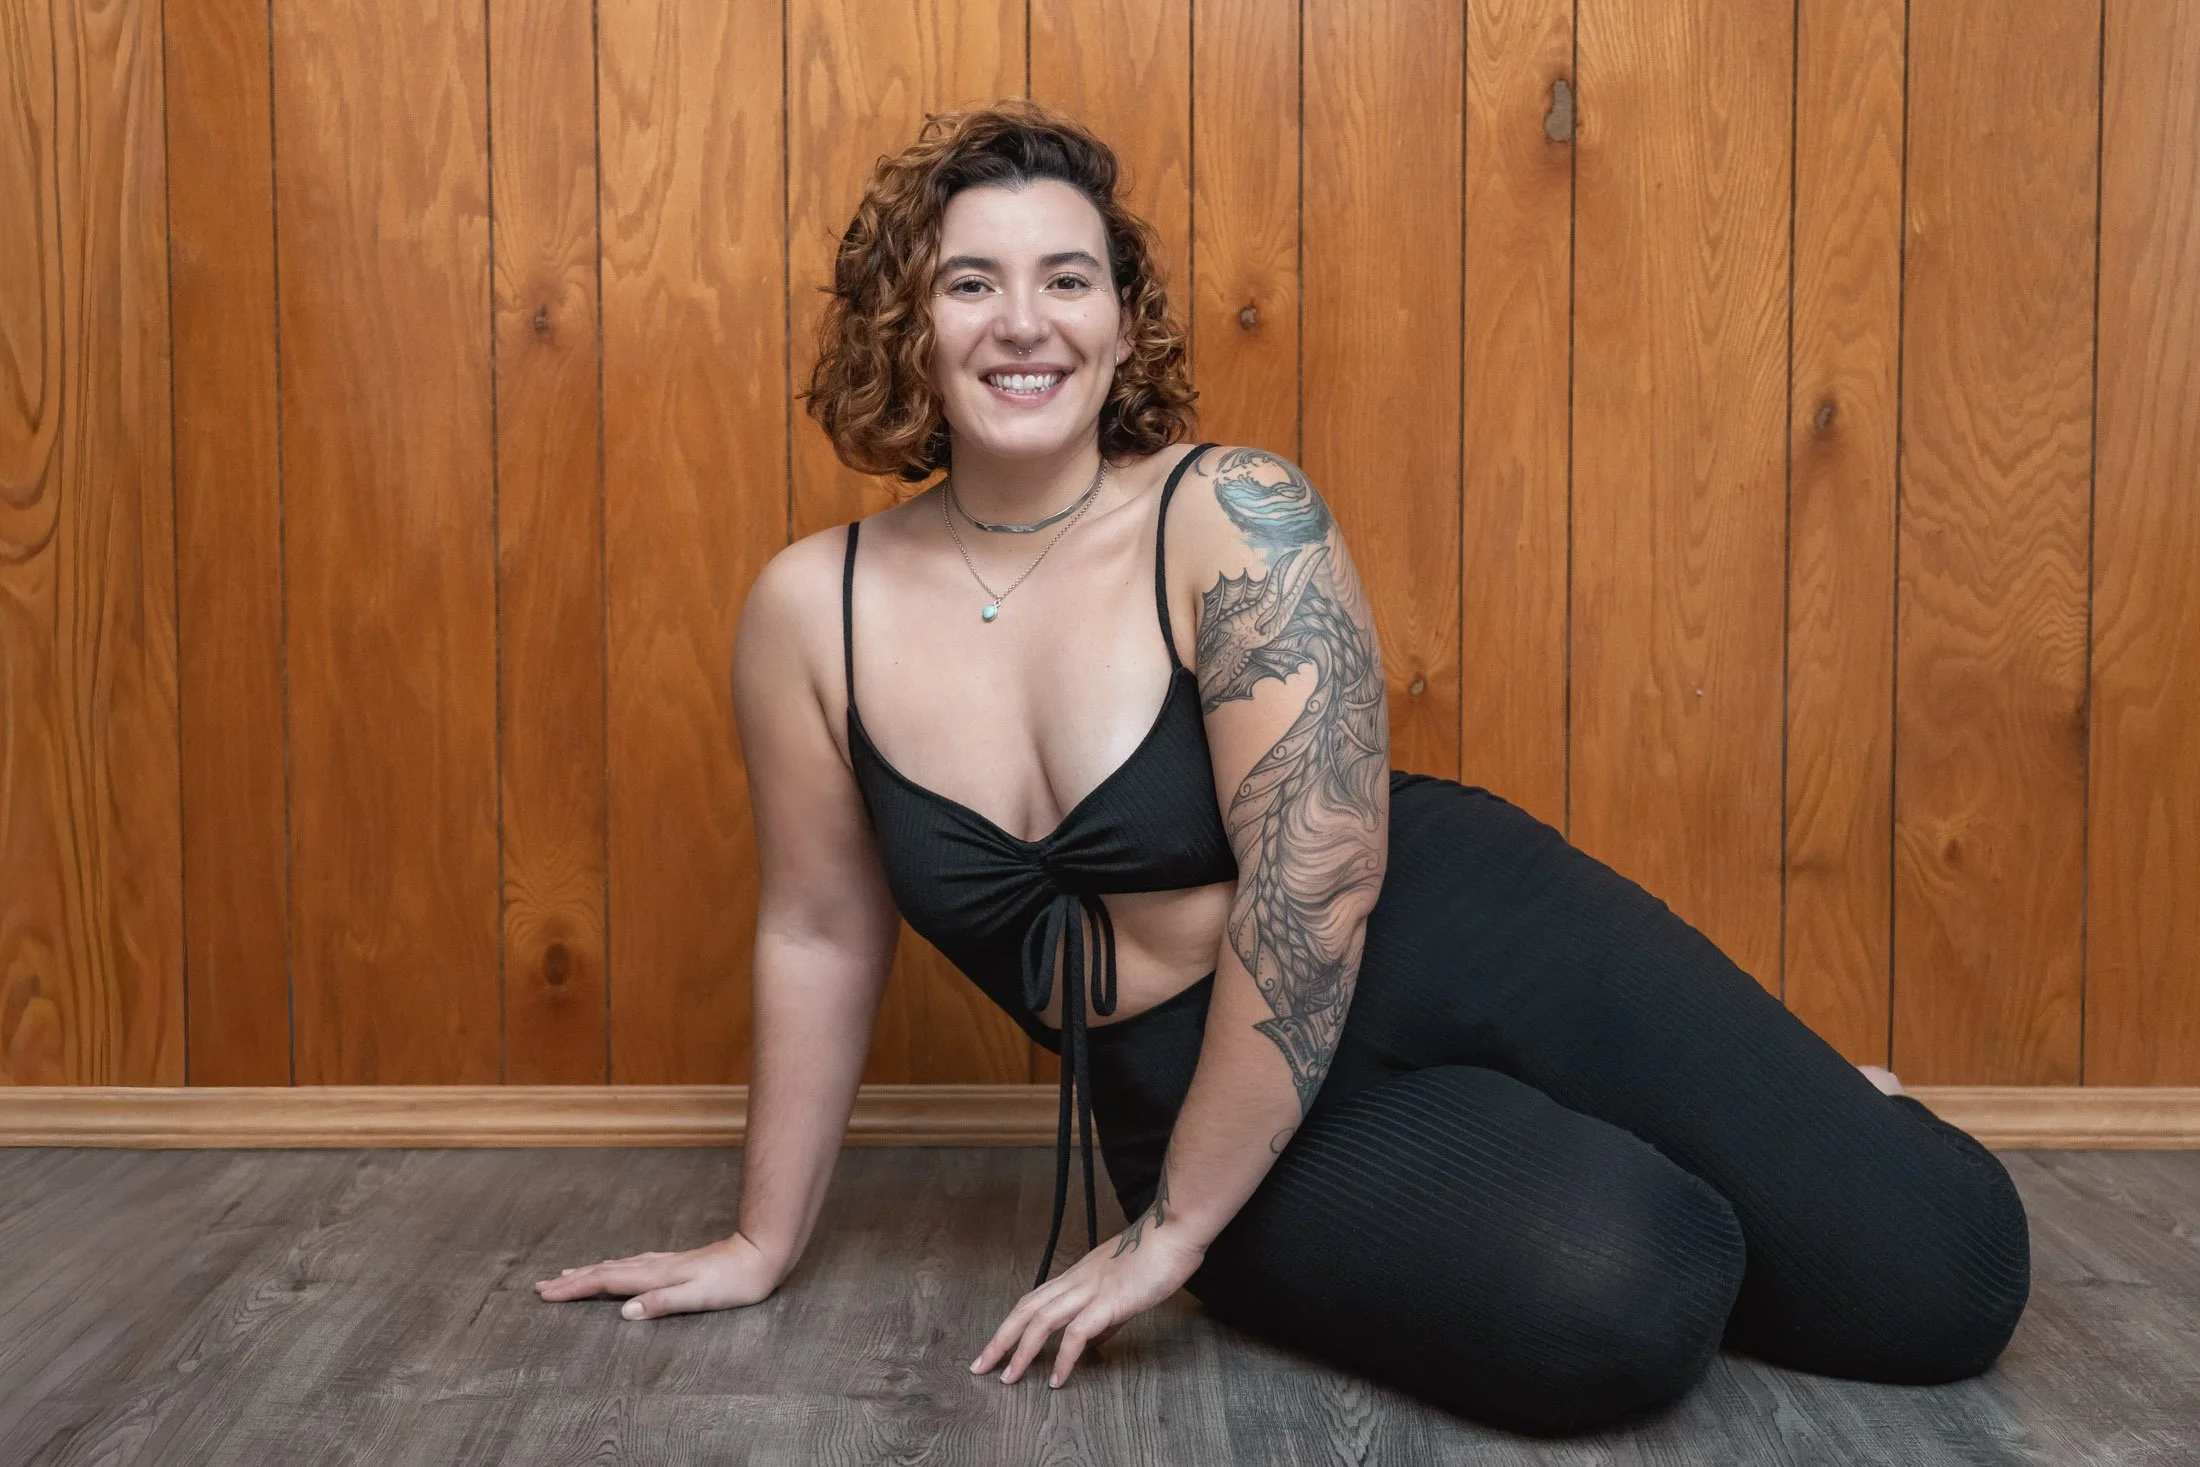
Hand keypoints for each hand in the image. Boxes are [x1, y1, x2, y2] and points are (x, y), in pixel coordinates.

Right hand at [532, 1232, 782, 1319]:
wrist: (760, 1255)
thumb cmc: (734, 1282)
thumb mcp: (699, 1297)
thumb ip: (662, 1303)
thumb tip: (625, 1312)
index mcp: (655, 1276)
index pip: (606, 1282)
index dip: (575, 1289)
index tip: (546, 1295)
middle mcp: (655, 1266)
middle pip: (605, 1272)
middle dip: (573, 1280)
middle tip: (542, 1286)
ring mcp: (664, 1263)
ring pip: (617, 1266)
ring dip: (590, 1272)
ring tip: (568, 1276)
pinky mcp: (674, 1264)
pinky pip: (631, 1265)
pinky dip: (612, 1268)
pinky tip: (615, 1269)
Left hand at [969, 1213, 1205, 1387]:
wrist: (1174, 1233)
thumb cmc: (1155, 1255)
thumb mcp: (1122, 1286)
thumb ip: (1106, 1315)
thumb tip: (1095, 1340)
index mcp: (1077, 1277)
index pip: (1033, 1301)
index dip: (1011, 1325)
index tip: (995, 1347)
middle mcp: (1076, 1281)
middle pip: (1026, 1310)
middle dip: (1000, 1340)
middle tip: (980, 1366)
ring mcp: (1090, 1290)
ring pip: (1042, 1320)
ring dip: (1021, 1351)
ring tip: (1007, 1378)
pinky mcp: (1109, 1301)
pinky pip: (1077, 1333)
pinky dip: (1063, 1358)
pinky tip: (1057, 1379)